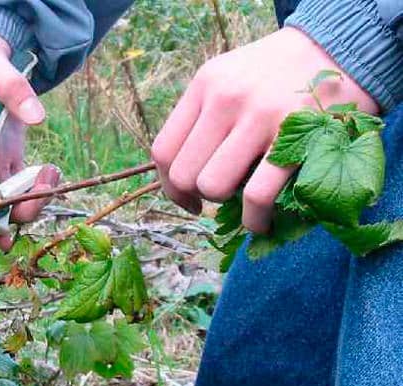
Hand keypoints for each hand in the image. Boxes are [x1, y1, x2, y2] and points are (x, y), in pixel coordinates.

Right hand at [0, 33, 60, 249]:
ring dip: (34, 199)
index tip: (3, 236)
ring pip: (9, 200)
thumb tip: (37, 116)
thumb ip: (12, 87)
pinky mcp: (8, 158)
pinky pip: (22, 186)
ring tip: (52, 171)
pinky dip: (39, 188)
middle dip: (19, 210)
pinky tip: (51, 170)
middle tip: (46, 190)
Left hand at [151, 27, 378, 232]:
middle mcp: (226, 98)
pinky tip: (262, 221)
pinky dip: (255, 220)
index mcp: (204, 85)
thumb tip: (182, 176)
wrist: (339, 48)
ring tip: (243, 201)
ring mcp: (260, 117)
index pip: (163, 150)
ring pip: (213, 187)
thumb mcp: (229, 77)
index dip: (169, 186)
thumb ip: (202, 116)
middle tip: (219, 198)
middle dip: (197, 196)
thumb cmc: (276, 74)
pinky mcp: (296, 137)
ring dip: (226, 206)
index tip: (187, 198)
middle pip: (184, 174)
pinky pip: (257, 196)